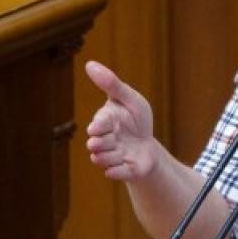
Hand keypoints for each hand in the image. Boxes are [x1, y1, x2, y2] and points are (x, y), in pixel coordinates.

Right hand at [84, 60, 156, 181]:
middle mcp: (103, 141)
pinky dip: (118, 171)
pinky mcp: (122, 171)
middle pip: (97, 144)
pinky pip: (114, 174)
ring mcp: (111, 157)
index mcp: (104, 122)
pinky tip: (126, 164)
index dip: (98, 126)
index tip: (97, 128)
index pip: (97, 124)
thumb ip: (112, 84)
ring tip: (124, 150)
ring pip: (103, 160)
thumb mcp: (130, 99)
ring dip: (114, 155)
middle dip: (105, 142)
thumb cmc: (136, 119)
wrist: (147, 147)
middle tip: (114, 138)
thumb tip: (89, 64)